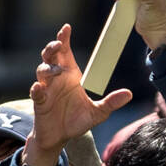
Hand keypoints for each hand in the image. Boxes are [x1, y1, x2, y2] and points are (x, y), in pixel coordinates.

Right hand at [24, 25, 131, 165]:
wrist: (60, 137)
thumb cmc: (77, 120)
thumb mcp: (98, 112)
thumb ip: (111, 103)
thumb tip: (129, 94)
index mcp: (71, 75)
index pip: (66, 52)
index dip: (64, 39)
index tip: (67, 27)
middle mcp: (57, 79)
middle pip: (50, 56)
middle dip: (52, 48)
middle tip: (59, 44)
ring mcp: (46, 89)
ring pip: (41, 71)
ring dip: (48, 68)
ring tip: (56, 70)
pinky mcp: (39, 102)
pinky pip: (36, 92)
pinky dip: (37, 89)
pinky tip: (39, 87)